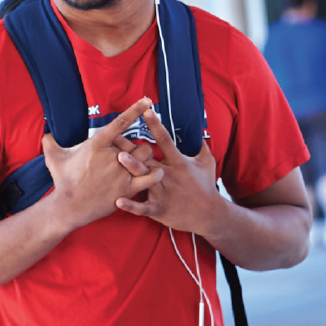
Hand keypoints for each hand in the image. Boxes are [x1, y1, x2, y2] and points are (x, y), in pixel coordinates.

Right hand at [44, 98, 163, 229]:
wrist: (68, 206)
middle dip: (136, 147)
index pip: (120, 122)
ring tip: (140, 164)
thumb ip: (50, 142)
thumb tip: (44, 131)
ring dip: (145, 158)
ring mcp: (121, 173)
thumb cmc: (63, 181)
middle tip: (129, 156)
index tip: (146, 100)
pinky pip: (149, 178)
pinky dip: (155, 175)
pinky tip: (157, 172)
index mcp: (97, 144)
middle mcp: (112, 157)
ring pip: (146, 157)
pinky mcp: (127, 189)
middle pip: (137, 143)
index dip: (135, 109)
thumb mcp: (54, 158)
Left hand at [115, 107, 222, 233]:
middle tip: (116, 134)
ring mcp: (163, 192)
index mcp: (178, 162)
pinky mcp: (160, 208)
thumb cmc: (207, 187)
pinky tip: (118, 201)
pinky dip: (131, 205)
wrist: (210, 215)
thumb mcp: (208, 163)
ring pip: (144, 179)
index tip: (146, 110)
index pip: (165, 140)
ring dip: (132, 168)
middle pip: (148, 157)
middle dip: (132, 146)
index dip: (156, 124)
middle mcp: (169, 175)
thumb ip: (202, 146)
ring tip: (119, 158)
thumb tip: (200, 132)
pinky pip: (143, 207)